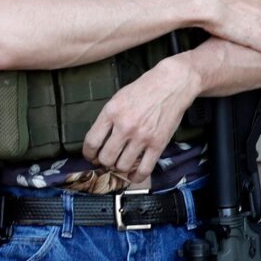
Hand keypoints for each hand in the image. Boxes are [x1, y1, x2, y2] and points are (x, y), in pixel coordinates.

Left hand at [82, 57, 203, 184]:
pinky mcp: (158, 144)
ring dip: (119, 168)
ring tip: (121, 163)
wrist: (172, 84)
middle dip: (103, 162)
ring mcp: (142, 136)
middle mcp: (125, 126)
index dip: (88, 154)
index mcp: (112, 112)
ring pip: (122, 166)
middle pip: (106, 158)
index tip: (91, 156)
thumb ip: (108, 118)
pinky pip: (144, 169)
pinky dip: (136, 177)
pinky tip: (133, 176)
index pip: (92, 142)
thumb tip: (98, 140)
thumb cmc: (144, 89)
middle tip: (107, 160)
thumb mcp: (119, 97)